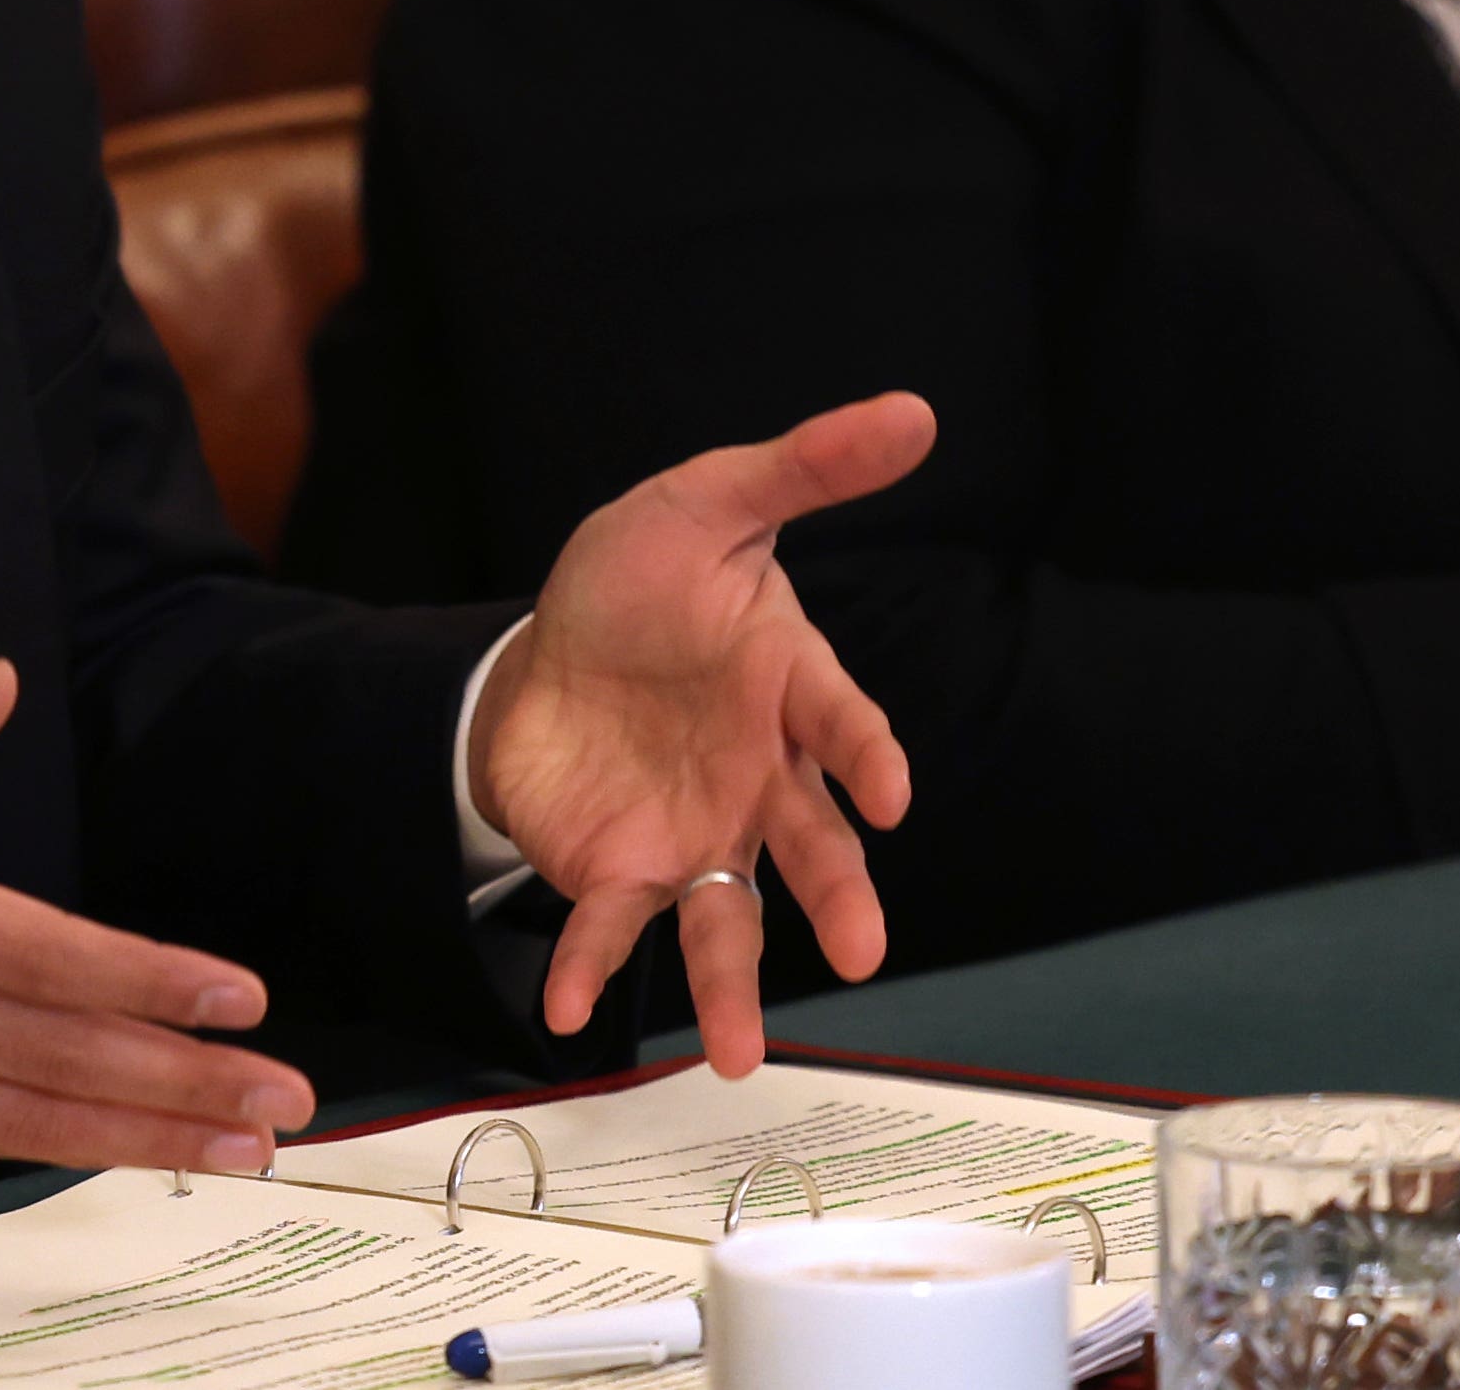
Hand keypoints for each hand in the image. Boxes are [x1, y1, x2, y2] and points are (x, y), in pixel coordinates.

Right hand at [0, 662, 310, 1174]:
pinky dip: (34, 1147)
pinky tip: (100, 1147)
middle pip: (45, 1056)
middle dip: (172, 1084)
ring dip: (127, 1134)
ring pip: (9, 1117)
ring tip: (224, 1149)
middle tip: (276, 1106)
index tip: (236, 999)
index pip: (36, 954)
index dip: (145, 983)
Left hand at [465, 394, 932, 1077]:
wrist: (544, 650)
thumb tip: (915, 410)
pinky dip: (590, 966)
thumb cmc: (640, 578)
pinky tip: (569, 1006)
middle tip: (860, 953)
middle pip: (808, 841)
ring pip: (729, 914)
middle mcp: (757, 774)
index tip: (886, 790)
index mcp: (785, 685)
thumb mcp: (707, 501)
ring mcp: (697, 831)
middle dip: (835, 896)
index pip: (840, 719)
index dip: (865, 751)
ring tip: (737, 1049)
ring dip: (731, 982)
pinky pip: (614, 926)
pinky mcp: (627, 869)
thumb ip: (805, 466)